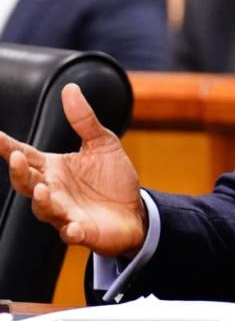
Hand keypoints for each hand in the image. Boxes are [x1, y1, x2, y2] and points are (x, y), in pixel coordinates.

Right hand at [0, 83, 145, 256]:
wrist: (135, 211)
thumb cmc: (112, 178)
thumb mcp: (102, 143)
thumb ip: (84, 120)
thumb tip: (70, 88)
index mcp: (53, 168)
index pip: (25, 155)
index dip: (8, 147)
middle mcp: (53, 190)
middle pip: (26, 182)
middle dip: (19, 173)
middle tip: (17, 159)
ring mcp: (64, 213)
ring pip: (43, 208)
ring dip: (41, 200)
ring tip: (41, 190)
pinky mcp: (82, 231)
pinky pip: (71, 233)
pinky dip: (71, 230)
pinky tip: (75, 226)